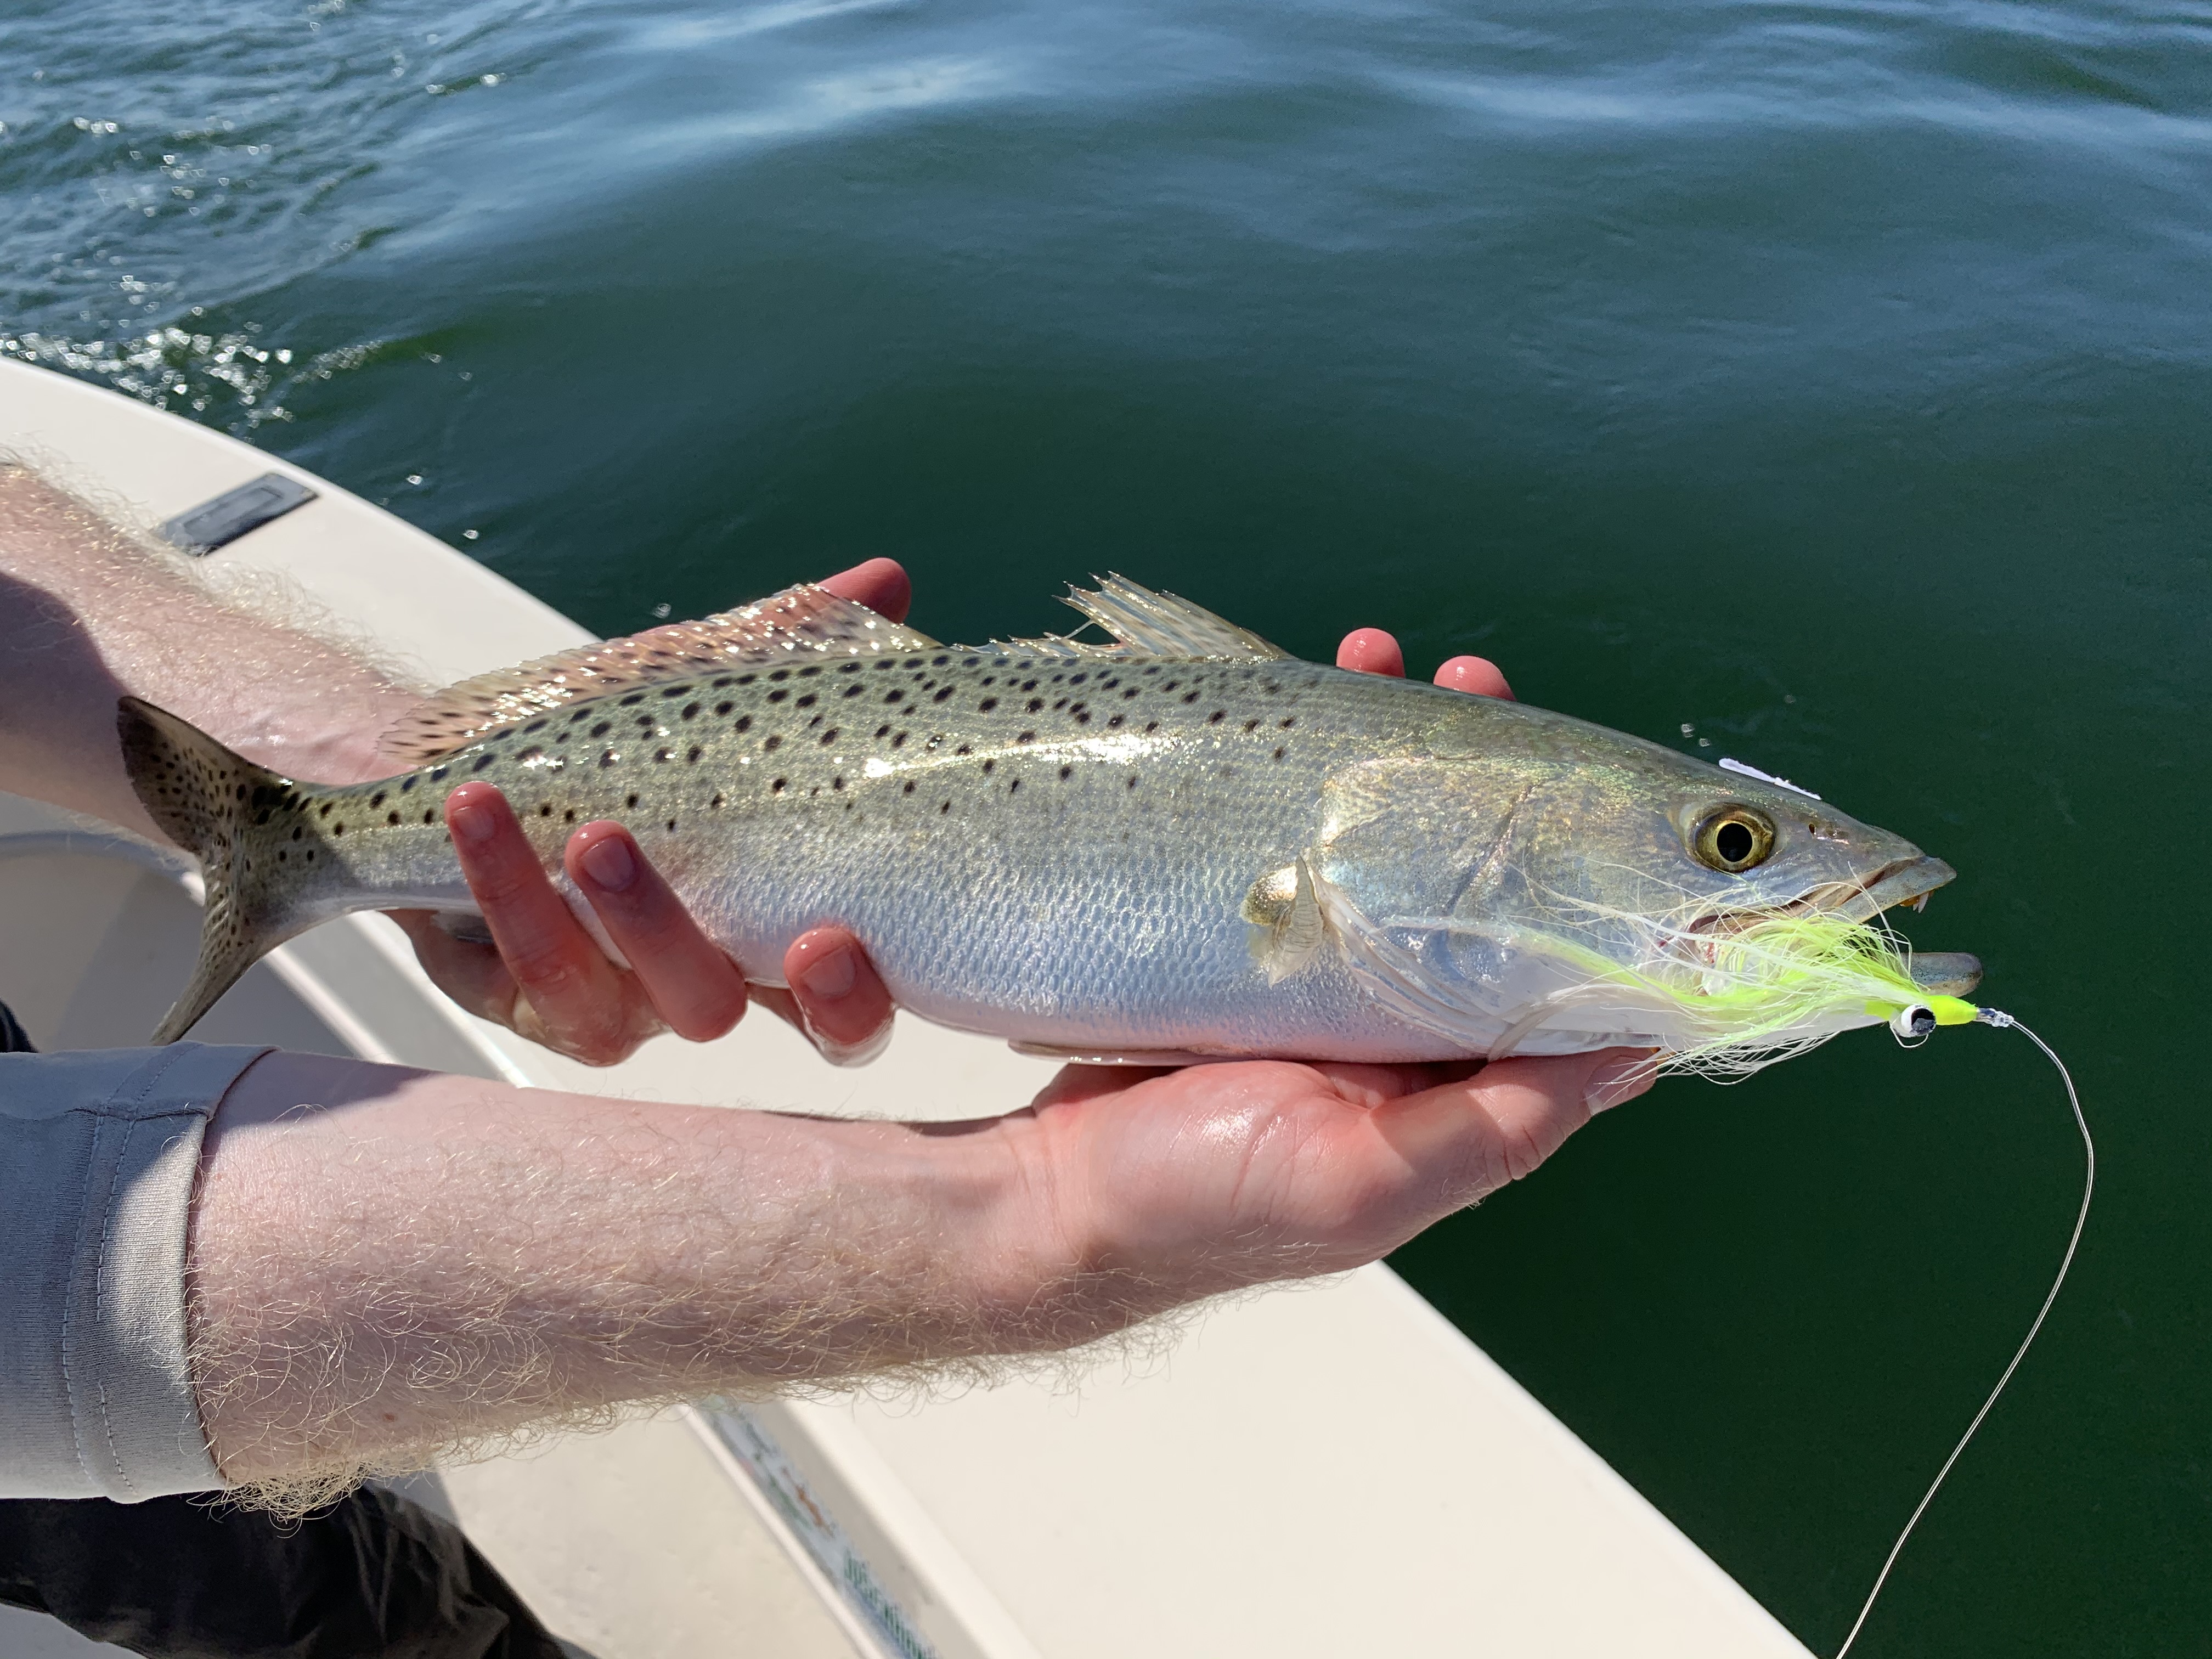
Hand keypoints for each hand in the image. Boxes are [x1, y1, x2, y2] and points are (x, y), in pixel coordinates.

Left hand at [387, 559, 908, 1066]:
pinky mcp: (506, 993)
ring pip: (613, 1007)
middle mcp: (686, 978)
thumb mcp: (704, 683)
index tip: (834, 939)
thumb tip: (889, 579)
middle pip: (723, 1017)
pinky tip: (481, 808)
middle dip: (730, 975)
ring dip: (616, 921)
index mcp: (762, 929)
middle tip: (779, 926)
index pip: (833, 1004)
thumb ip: (801, 644)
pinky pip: (514, 973)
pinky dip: (500, 884)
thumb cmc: (602, 732)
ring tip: (595, 832)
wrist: (453, 751)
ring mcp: (596, 996)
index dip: (849, 999)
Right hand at [993, 622, 1632, 1298]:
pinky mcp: (1240, 946)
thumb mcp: (1363, 1182)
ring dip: (1388, 755)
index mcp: (1445, 1079)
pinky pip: (1294, 850)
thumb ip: (1497, 1125)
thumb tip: (1638, 1055)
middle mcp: (1394, 1023)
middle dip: (1478, 773)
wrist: (1043, 1193)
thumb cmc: (1201, 1204)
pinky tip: (1292, 711)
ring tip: (1371, 659)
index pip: (1545, 960)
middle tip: (1465, 680)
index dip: (1574, 867)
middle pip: (1469, 879)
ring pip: (1381, 845)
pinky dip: (1302, 782)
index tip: (1578, 772)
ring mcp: (1314, 979)